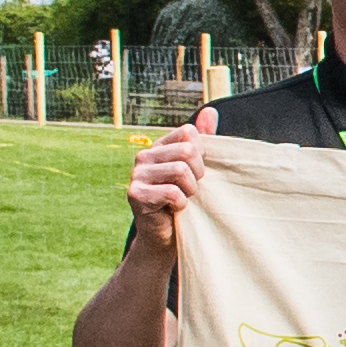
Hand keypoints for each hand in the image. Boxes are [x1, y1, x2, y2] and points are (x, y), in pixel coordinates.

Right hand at [123, 106, 215, 255]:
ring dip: (190, 190)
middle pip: (187, 151)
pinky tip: (174, 209)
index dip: (202, 154)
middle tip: (191, 189)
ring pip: (180, 170)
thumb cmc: (186, 200)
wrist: (169, 236)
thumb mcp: (198, 168)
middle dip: (199, 174)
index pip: (189, 133)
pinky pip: (172, 192)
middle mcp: (144, 156)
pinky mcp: (135, 194)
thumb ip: (203, 140)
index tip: (198, 172)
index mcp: (159, 146)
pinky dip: (181, 204)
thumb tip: (210, 110)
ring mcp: (136, 174)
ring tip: (183, 198)